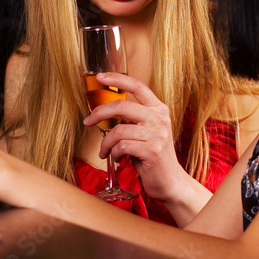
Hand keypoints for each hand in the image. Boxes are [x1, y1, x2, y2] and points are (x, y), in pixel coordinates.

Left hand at [84, 72, 189, 202]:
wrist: (169, 181)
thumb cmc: (152, 156)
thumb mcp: (145, 131)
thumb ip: (132, 119)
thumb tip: (105, 111)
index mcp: (159, 109)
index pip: (138, 86)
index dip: (118, 79)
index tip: (100, 77)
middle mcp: (160, 118)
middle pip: (122, 105)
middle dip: (100, 113)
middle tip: (88, 121)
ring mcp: (158, 134)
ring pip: (118, 130)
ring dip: (105, 143)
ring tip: (105, 151)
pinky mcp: (152, 151)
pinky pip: (122, 147)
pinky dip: (114, 153)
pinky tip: (117, 158)